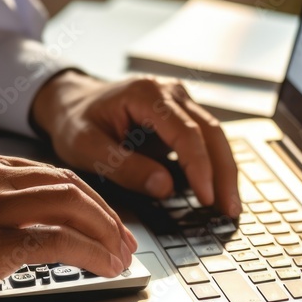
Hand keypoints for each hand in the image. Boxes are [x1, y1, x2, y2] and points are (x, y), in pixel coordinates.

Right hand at [0, 148, 136, 301]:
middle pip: (69, 185)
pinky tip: (104, 267)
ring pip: (73, 207)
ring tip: (121, 255)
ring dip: (106, 233)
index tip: (98, 216)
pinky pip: (62, 241)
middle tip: (123, 238)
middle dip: (105, 213)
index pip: (46, 174)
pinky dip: (92, 254)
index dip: (81, 197)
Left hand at [31, 71, 240, 215]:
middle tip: (230, 209)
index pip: (187, 133)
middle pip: (212, 133)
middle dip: (224, 173)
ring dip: (224, 172)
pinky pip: (205, 141)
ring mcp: (180, 102)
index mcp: (147, 94)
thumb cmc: (76, 121)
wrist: (71, 102)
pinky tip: (217, 191)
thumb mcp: (87, 147)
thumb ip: (125, 167)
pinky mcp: (181, 117)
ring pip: (215, 137)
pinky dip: (214, 166)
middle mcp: (171, 93)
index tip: (206, 199)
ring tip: (230, 206)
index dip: (200, 169)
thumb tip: (165, 188)